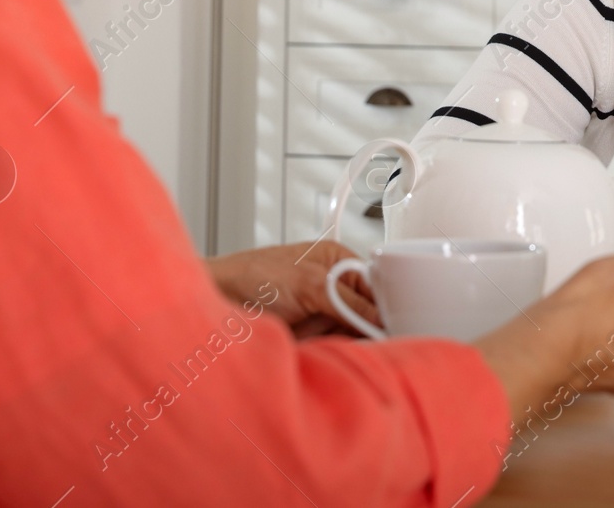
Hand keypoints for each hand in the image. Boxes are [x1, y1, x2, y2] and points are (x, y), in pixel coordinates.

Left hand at [206, 241, 376, 338]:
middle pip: (367, 310)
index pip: (374, 283)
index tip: (398, 322)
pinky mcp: (309, 334)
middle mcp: (331, 285)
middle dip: (369, 325)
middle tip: (376, 339)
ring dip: (352, 340)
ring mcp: (320, 311)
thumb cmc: (252, 277)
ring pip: (352, 331)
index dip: (386, 302)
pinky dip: (337, 351)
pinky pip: (335, 346)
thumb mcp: (310, 284)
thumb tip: (379, 317)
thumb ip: (348, 301)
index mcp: (336, 260)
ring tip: (351, 345)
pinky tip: (337, 352)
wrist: (215, 303)